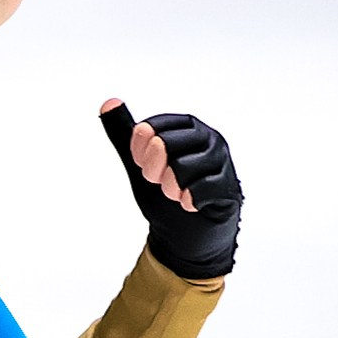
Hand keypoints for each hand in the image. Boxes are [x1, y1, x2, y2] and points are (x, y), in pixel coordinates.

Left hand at [99, 98, 242, 278]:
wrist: (181, 235)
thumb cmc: (164, 194)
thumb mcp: (139, 162)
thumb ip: (124, 132)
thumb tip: (108, 102)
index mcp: (188, 127)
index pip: (156, 127)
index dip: (140, 148)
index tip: (140, 163)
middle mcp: (209, 140)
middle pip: (167, 144)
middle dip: (153, 168)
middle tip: (158, 182)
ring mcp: (223, 164)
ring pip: (183, 168)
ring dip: (169, 187)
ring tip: (174, 194)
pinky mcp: (229, 189)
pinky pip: (202, 189)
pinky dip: (188, 200)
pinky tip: (189, 205)